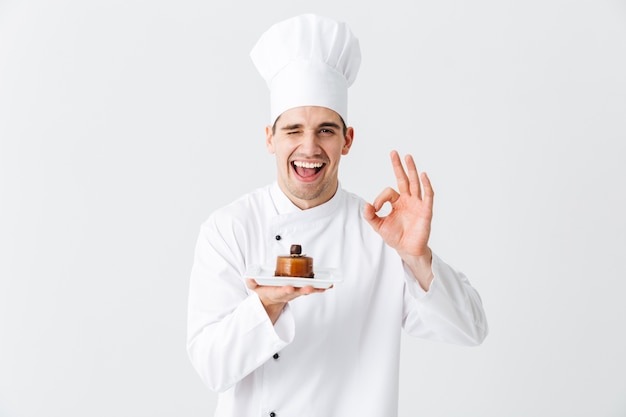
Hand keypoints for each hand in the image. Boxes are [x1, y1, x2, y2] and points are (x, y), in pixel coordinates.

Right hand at [246, 279, 328, 323]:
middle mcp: (288, 293)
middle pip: (297, 293)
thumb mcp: (255, 288)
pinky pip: (313, 289)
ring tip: (325, 286)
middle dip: (303, 291)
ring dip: (316, 289)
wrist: (272, 300)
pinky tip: (329, 285)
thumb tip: (250, 278)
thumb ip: (252, 282)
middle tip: (309, 288)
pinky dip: (320, 288)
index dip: (285, 290)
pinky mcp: (302, 290)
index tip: (289, 288)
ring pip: (307, 291)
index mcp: (277, 292)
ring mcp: (296, 292)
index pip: (281, 292)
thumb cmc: (265, 291)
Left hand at [363, 151, 433, 286]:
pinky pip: (427, 195)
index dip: (380, 198)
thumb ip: (370, 216)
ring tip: (408, 157)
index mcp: (398, 202)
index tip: (375, 208)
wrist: (407, 249)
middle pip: (404, 178)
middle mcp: (408, 199)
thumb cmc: (395, 237)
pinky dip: (426, 185)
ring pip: (415, 183)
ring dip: (412, 170)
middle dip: (399, 166)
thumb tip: (365, 204)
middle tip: (394, 153)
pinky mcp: (426, 210)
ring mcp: (418, 203)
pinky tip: (423, 175)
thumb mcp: (379, 226)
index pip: (389, 191)